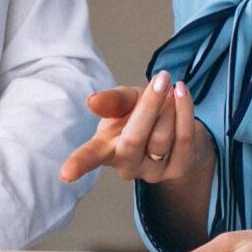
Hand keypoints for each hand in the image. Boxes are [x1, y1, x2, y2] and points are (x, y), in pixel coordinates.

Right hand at [59, 71, 209, 187]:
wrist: (176, 128)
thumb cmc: (140, 115)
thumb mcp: (124, 102)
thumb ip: (111, 101)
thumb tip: (93, 101)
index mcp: (105, 148)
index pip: (90, 156)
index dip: (78, 164)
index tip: (65, 175)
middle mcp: (126, 166)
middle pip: (134, 139)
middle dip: (149, 105)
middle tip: (160, 77)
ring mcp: (153, 172)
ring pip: (162, 137)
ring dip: (169, 106)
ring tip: (170, 88)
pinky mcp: (178, 169)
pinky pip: (184, 139)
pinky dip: (185, 110)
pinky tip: (182, 93)